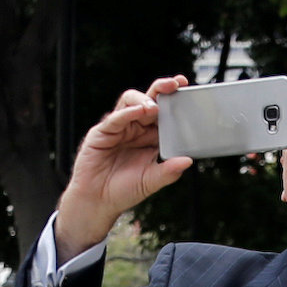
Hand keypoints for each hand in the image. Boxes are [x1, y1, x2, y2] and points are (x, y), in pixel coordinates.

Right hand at [53, 76, 193, 256]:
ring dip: (144, 100)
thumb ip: (168, 171)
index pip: (164, 113)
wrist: (98, 202)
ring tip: (154, 107)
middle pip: (149, 100)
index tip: (186, 89)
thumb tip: (188, 161)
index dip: (174, 101)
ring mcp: (119, 128)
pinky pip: (116, 118)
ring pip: (131, 101)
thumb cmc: (124, 191)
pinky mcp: (102, 132)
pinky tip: (138, 112)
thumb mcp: (151, 181)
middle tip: (175, 84)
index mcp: (150, 137)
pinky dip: (128, 112)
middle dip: (162, 89)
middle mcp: (135, 128)